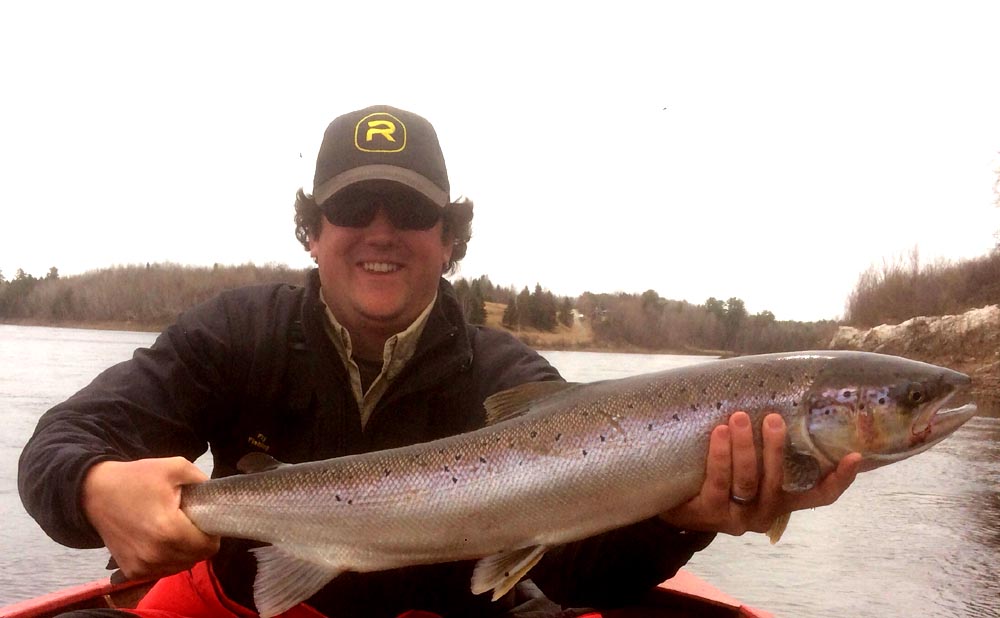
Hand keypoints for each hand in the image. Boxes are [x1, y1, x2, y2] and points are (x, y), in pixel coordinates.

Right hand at [82, 457, 220, 579]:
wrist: (94, 493)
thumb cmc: (136, 479)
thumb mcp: (174, 467)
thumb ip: (201, 481)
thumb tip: (216, 496)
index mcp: (169, 531)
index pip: (209, 546)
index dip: (212, 533)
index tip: (203, 519)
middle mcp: (155, 555)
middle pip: (196, 558)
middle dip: (199, 541)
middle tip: (188, 522)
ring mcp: (142, 567)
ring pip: (180, 566)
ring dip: (184, 552)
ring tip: (173, 529)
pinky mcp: (131, 572)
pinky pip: (162, 571)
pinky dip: (167, 559)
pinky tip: (160, 540)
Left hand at [659, 412, 861, 535]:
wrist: (672, 500)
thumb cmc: (715, 473)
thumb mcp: (745, 464)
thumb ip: (765, 445)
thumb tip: (780, 394)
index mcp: (780, 501)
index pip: (818, 497)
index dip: (839, 480)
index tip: (855, 455)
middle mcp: (764, 513)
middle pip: (777, 480)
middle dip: (775, 448)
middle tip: (774, 418)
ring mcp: (737, 517)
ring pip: (747, 480)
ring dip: (744, 447)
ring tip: (739, 418)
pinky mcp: (710, 513)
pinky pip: (718, 481)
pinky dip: (720, 455)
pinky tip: (719, 433)